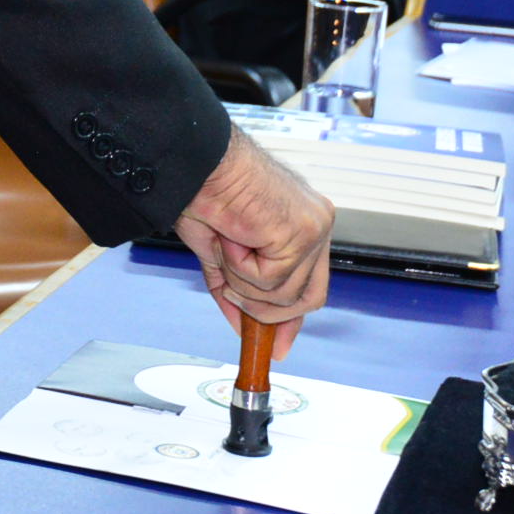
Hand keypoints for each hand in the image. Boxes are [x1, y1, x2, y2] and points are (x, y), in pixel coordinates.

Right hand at [170, 128, 335, 359]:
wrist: (196, 166)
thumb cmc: (205, 193)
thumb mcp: (222, 257)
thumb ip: (238, 292)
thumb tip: (243, 328)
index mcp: (302, 224)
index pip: (310, 285)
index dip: (290, 319)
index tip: (277, 347)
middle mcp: (316, 225)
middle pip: (309, 298)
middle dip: (267, 311)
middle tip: (233, 290)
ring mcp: (314, 229)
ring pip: (285, 296)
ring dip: (244, 281)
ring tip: (227, 245)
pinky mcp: (302, 233)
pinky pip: (272, 282)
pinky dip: (241, 268)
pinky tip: (233, 237)